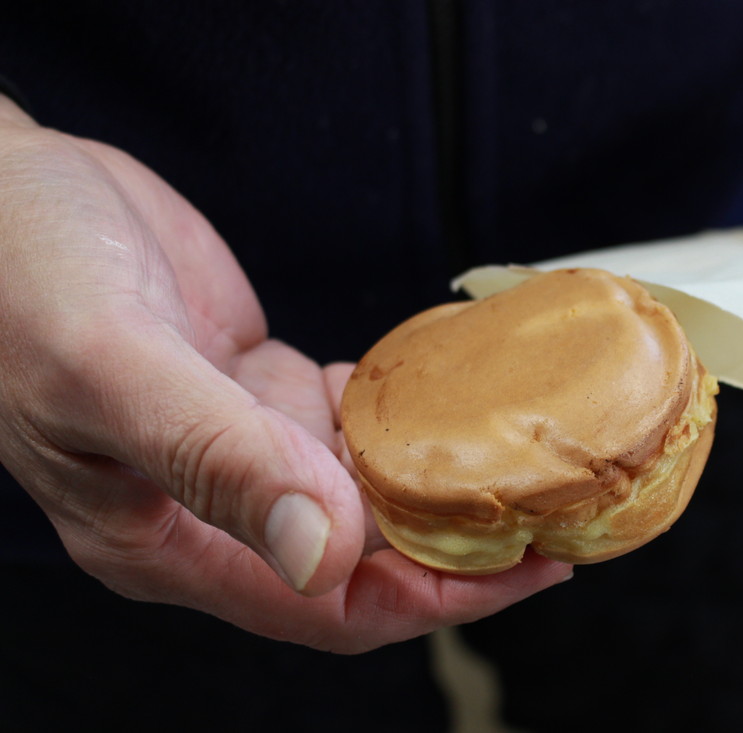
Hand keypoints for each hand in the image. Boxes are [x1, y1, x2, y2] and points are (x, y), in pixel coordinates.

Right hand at [0, 97, 569, 652]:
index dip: (437, 596)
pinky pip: (352, 419)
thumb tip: (325, 551)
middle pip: (367, 557)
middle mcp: (214, 505)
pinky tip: (460, 396)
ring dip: (446, 479)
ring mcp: (241, 444)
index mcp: (170, 540)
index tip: (530, 564)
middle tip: (558, 506)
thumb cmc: (18, 278)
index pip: (331, 607)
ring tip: (532, 455)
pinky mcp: (257, 387)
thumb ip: (217, 458)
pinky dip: (409, 413)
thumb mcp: (108, 368)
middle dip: (464, 543)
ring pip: (367, 488)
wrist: (3, 191)